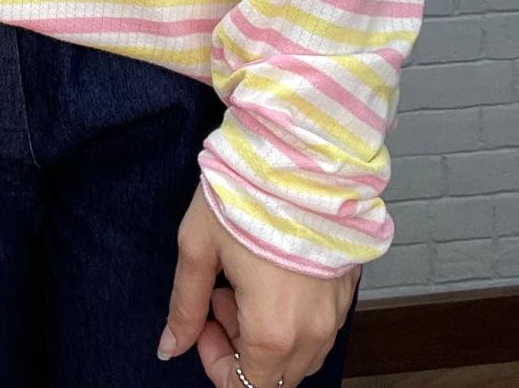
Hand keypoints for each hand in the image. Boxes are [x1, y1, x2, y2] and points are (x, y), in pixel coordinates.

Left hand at [159, 182, 360, 386]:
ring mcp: (336, 312)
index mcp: (273, 330)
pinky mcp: (348, 289)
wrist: (299, 152)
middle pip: (274, 378)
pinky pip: (320, 328)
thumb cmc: (246, 193)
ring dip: (268, 336)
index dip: (215, 363)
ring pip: (300, 357)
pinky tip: (275, 274)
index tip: (203, 321)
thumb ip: (185, 306)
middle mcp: (312, 332)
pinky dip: (294, 318)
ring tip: (247, 281)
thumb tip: (170, 347)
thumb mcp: (199, 247)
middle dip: (240, 349)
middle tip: (222, 296)